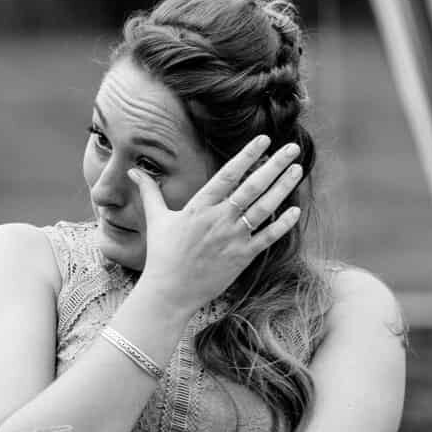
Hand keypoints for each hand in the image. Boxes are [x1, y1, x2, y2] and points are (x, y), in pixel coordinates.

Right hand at [129, 135, 304, 311]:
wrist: (169, 292)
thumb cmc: (162, 255)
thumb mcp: (156, 219)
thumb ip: (149, 192)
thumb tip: (134, 171)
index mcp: (199, 206)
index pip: (227, 174)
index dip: (247, 155)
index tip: (264, 139)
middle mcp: (219, 219)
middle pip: (252, 186)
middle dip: (274, 165)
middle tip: (292, 148)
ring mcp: (232, 238)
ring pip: (264, 208)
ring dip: (282, 188)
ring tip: (297, 170)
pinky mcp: (242, 257)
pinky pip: (267, 237)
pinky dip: (282, 224)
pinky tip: (295, 210)